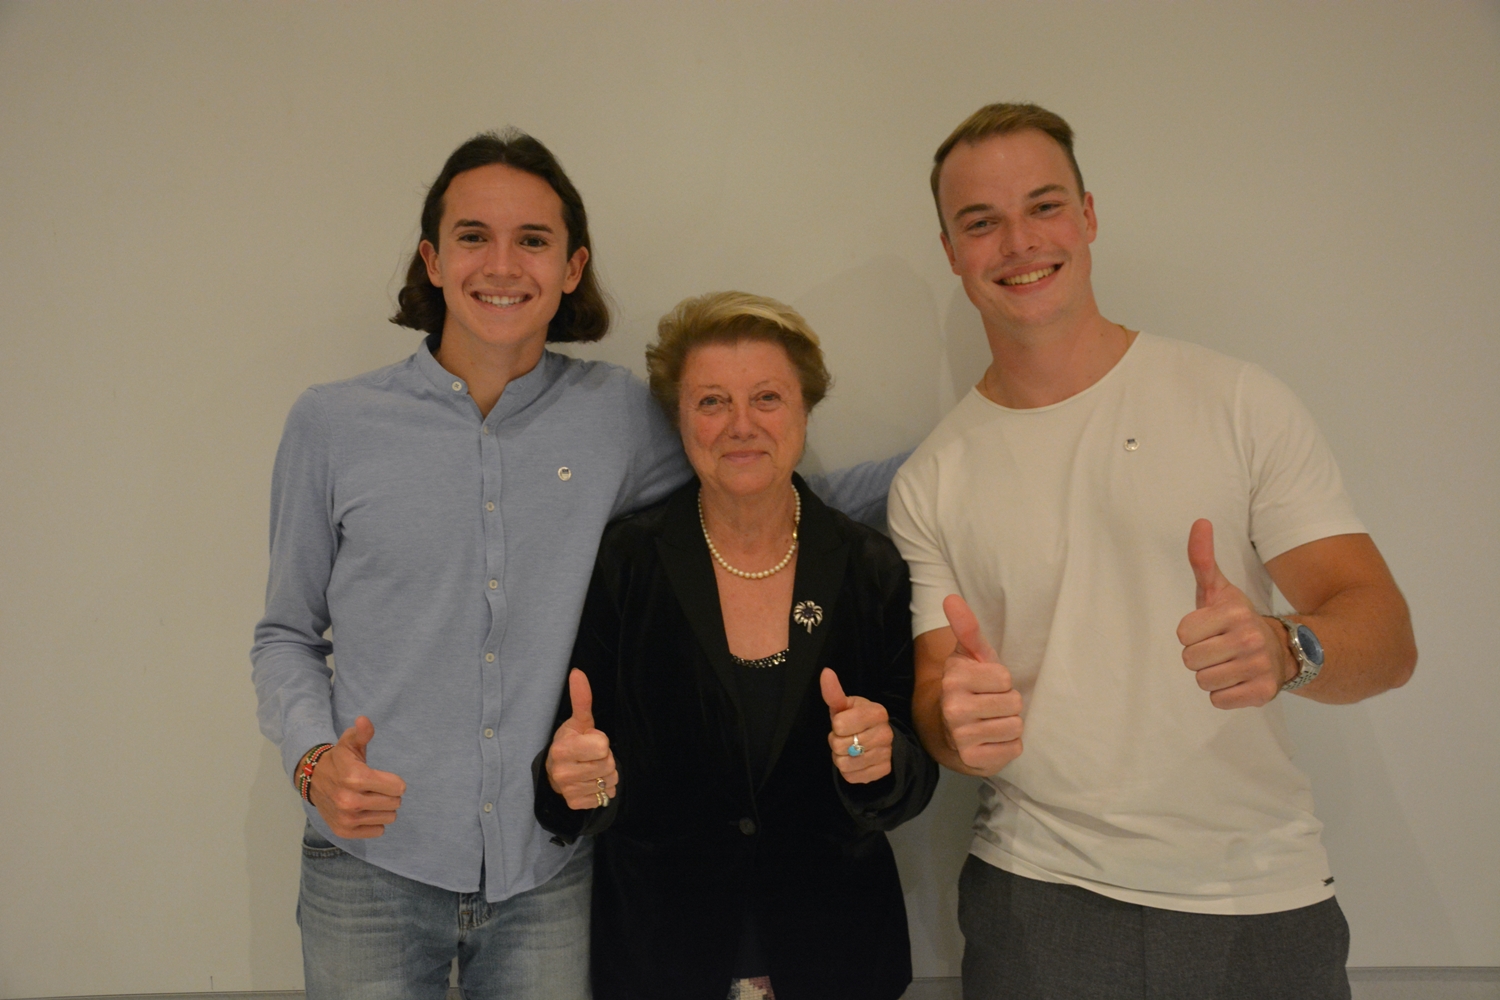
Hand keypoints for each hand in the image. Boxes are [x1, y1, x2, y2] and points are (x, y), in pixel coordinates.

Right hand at [307, 716, 406, 838]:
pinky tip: (364, 811)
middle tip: (375, 788)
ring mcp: (346, 819)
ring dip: (383, 808)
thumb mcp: (349, 743)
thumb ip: (362, 733)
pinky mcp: (344, 831)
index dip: (394, 781)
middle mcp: (350, 801)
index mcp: (355, 778)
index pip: (398, 787)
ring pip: (389, 818)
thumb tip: (364, 720)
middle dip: (390, 794)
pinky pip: (377, 831)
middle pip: (395, 803)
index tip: (383, 778)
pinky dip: (374, 822)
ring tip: (369, 798)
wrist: (313, 780)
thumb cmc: (339, 760)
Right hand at [545, 669, 618, 810]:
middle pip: (609, 764)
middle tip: (592, 756)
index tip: (590, 741)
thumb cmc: (570, 742)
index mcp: (563, 749)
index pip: (602, 746)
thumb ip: (581, 699)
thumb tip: (577, 672)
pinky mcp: (575, 804)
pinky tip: (590, 782)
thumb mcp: (578, 721)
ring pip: (610, 781)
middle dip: (606, 758)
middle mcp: (563, 773)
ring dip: (606, 774)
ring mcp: (569, 791)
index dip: (601, 742)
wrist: (555, 772)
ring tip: (592, 768)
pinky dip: (602, 789)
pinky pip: (605, 797)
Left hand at [820, 668, 893, 783]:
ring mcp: (886, 755)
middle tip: (845, 737)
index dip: (836, 726)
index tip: (843, 723)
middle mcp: (886, 734)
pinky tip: (855, 761)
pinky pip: (851, 777)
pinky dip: (848, 771)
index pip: (840, 724)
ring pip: (844, 763)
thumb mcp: (845, 705)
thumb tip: (826, 672)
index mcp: (878, 712)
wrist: (877, 740)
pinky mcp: (882, 772)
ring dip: (840, 757)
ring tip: (849, 749)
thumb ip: (834, 692)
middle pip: (840, 745)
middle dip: (836, 742)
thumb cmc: (856, 719)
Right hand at [939, 594, 1022, 773]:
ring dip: (1009, 725)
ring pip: (1015, 726)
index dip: (1001, 681)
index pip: (1005, 677)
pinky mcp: (973, 759)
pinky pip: (1014, 749)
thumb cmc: (968, 687)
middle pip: (1014, 703)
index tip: (985, 685)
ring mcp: (961, 736)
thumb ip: (966, 628)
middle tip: (990, 706)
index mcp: (953, 678)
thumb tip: (951, 597)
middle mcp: (953, 708)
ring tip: (991, 722)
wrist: (946, 730)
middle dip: (1007, 704)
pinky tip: (991, 741)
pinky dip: (1008, 745)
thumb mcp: (968, 657)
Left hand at [1176, 519, 1293, 707]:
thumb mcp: (1218, 589)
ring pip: (1203, 681)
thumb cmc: (1236, 620)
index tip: (1209, 629)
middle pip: (1190, 660)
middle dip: (1200, 656)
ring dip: (1211, 675)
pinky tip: (1237, 680)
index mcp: (1235, 613)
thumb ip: (1202, 559)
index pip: (1183, 634)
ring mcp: (1258, 668)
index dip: (1192, 633)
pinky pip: (1218, 700)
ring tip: (1228, 663)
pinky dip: (1224, 694)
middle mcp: (1250, 639)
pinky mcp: (1262, 694)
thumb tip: (1199, 521)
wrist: (1282, 650)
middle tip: (1219, 648)